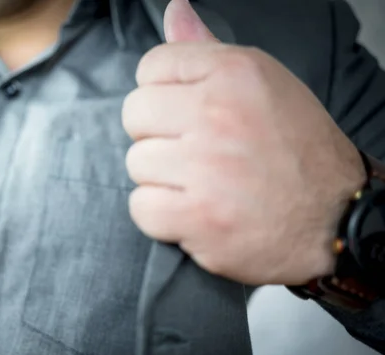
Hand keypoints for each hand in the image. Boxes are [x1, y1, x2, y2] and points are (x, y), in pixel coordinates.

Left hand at [122, 0, 364, 285]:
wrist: (335, 217)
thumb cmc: (298, 151)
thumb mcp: (262, 83)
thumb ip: (207, 49)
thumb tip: (174, 11)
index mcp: (234, 73)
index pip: (151, 66)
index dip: (164, 94)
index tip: (186, 114)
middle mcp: (218, 114)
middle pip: (136, 114)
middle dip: (158, 135)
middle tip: (195, 152)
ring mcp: (206, 168)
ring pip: (137, 163)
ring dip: (162, 179)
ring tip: (202, 184)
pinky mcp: (199, 217)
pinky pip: (141, 208)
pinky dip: (162, 217)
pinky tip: (194, 212)